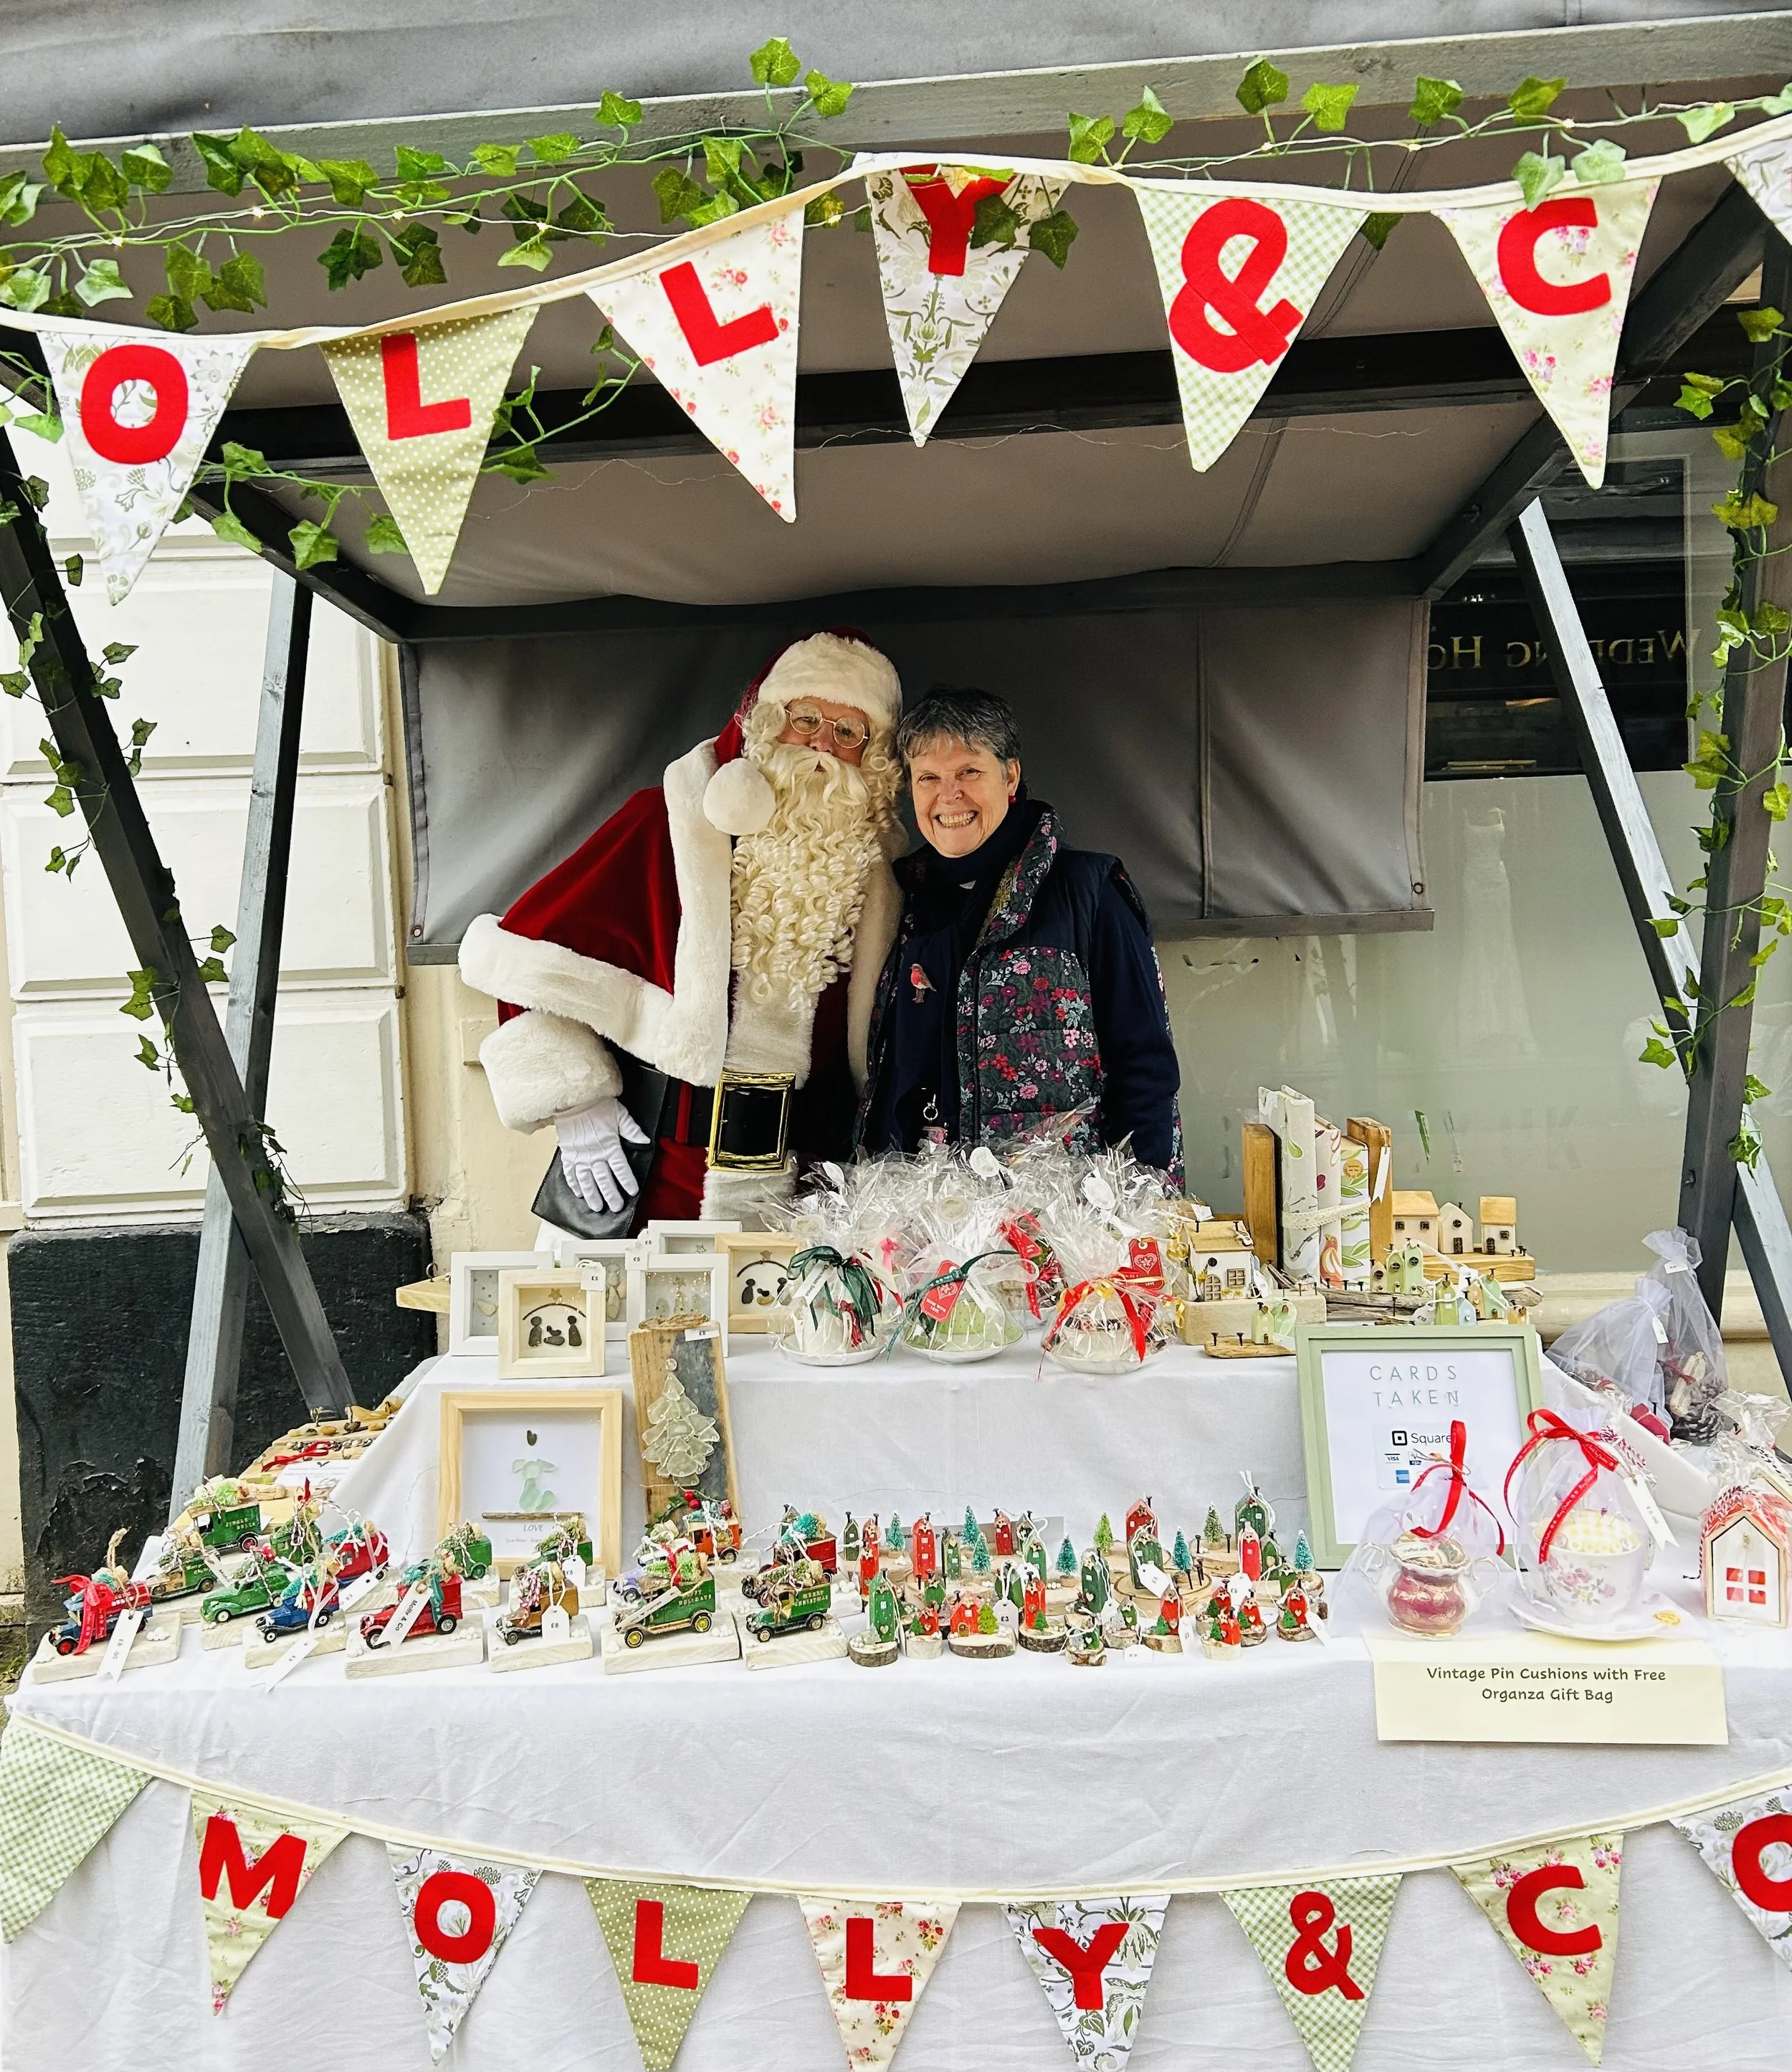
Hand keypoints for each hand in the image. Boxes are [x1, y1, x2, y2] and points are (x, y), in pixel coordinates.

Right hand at [555, 1096, 648, 1214]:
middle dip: (611, 1195)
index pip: (620, 1168)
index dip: (627, 1181)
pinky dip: (574, 1184)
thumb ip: (632, 1130)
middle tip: (615, 1207)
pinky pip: (570, 1172)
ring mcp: (579, 1155)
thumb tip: (645, 1141)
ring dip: (592, 1195)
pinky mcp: (568, 1154)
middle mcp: (594, 1153)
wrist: (574, 1099)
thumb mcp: (620, 1115)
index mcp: (609, 1144)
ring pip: (586, 1180)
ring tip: (597, 1207)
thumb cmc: (597, 1105)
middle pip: (604, 1179)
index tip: (632, 1191)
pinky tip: (579, 1193)